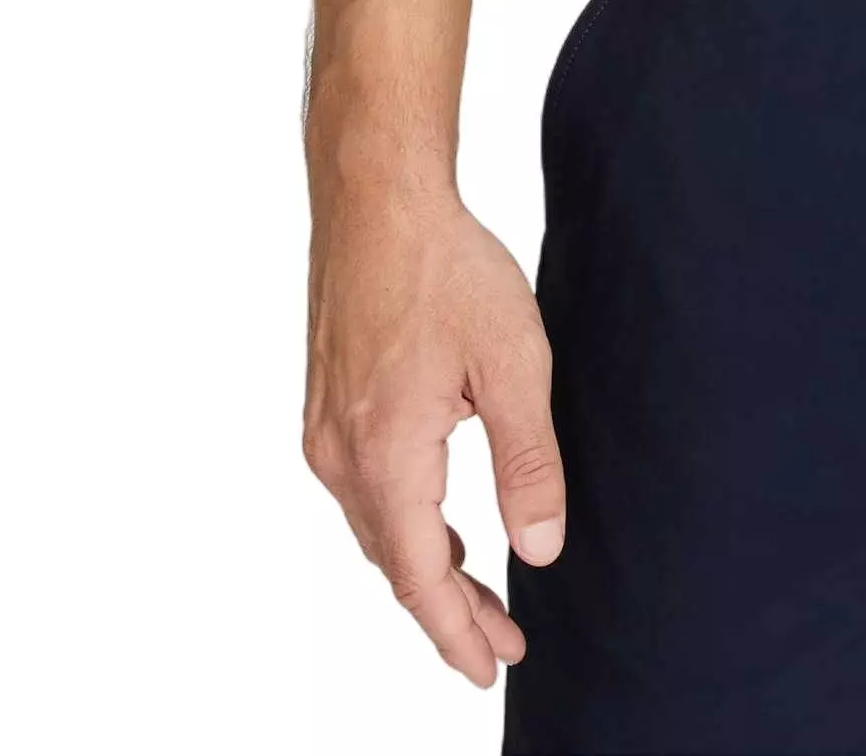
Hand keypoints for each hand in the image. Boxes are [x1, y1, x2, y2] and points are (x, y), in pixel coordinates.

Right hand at [304, 188, 565, 684]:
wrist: (377, 197)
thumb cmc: (446, 268)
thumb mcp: (513, 363)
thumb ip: (528, 463)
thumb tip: (540, 552)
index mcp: (386, 456)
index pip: (421, 577)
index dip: (457, 631)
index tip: (491, 668)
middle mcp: (340, 456)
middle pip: (395, 562)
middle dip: (448, 609)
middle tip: (499, 644)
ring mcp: (325, 430)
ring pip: (377, 528)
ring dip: (425, 565)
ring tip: (477, 595)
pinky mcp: (327, 403)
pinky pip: (365, 491)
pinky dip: (402, 522)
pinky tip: (439, 522)